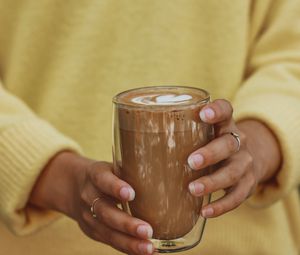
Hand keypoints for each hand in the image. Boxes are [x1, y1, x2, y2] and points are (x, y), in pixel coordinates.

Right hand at [30, 152, 154, 254]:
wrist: (74, 186)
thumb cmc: (106, 174)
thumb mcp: (112, 166)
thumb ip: (131, 169)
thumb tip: (169, 172)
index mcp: (96, 175)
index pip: (103, 180)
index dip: (115, 187)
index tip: (130, 194)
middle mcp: (89, 196)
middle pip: (106, 212)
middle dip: (126, 224)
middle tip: (147, 231)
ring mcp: (89, 216)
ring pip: (107, 232)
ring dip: (128, 242)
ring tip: (148, 248)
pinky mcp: (92, 231)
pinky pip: (110, 241)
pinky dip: (127, 248)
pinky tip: (145, 251)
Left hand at [187, 99, 280, 216]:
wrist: (246, 159)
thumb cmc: (211, 144)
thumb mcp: (204, 134)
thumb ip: (180, 134)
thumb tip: (132, 141)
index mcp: (224, 125)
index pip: (226, 110)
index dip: (217, 110)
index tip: (203, 113)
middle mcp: (238, 141)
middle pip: (228, 144)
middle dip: (210, 153)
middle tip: (191, 161)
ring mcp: (244, 163)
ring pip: (233, 172)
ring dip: (213, 182)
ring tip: (193, 189)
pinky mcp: (248, 184)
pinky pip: (237, 197)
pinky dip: (222, 206)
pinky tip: (204, 211)